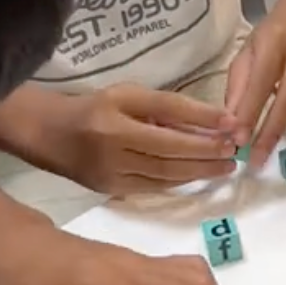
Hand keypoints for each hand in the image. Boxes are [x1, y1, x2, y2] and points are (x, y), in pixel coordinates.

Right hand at [50, 83, 237, 194]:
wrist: (50, 134)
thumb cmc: (98, 109)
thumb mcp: (130, 96)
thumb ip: (167, 108)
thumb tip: (213, 122)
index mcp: (116, 108)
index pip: (167, 109)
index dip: (202, 116)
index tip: (232, 121)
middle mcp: (111, 139)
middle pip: (169, 148)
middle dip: (207, 150)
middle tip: (234, 149)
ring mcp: (110, 169)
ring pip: (165, 173)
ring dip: (201, 170)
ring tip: (226, 166)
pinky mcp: (111, 189)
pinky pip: (155, 186)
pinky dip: (181, 181)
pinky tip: (200, 175)